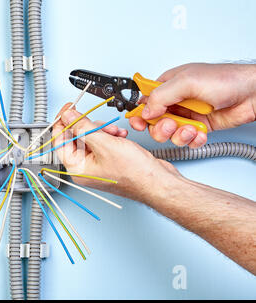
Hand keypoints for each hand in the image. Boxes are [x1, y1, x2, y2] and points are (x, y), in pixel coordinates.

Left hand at [53, 104, 181, 202]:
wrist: (157, 182)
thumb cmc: (134, 173)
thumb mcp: (104, 143)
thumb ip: (83, 127)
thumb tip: (68, 116)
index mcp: (77, 168)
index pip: (60, 141)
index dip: (63, 122)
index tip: (68, 108)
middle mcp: (84, 168)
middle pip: (76, 137)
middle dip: (89, 126)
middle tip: (98, 122)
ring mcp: (97, 165)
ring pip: (91, 138)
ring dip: (103, 130)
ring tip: (114, 132)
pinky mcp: (109, 161)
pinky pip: (103, 142)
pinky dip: (111, 136)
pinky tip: (120, 136)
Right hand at [129, 63, 255, 147]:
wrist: (254, 93)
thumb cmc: (226, 79)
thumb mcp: (187, 82)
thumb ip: (162, 96)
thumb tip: (144, 111)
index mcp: (168, 85)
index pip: (145, 101)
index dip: (139, 114)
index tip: (139, 123)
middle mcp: (176, 101)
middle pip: (154, 122)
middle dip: (161, 128)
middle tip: (171, 125)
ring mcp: (187, 115)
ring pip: (169, 134)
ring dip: (179, 135)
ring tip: (191, 129)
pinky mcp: (199, 127)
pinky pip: (187, 140)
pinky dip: (192, 140)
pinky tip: (200, 134)